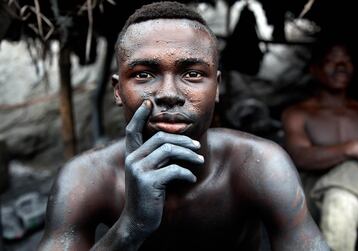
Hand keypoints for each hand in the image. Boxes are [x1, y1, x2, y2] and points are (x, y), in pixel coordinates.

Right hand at [122, 100, 203, 235]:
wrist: (138, 220)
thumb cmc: (148, 195)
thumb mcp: (149, 173)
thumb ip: (156, 158)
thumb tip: (178, 144)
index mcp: (131, 155)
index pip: (132, 130)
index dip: (139, 116)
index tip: (147, 103)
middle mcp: (132, 159)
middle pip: (161, 138)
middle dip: (183, 140)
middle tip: (197, 146)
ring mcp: (138, 169)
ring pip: (169, 150)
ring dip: (189, 154)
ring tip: (199, 160)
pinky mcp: (147, 181)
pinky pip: (174, 170)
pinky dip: (186, 173)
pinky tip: (191, 178)